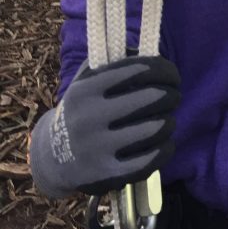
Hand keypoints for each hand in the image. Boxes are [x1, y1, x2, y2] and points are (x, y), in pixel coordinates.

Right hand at [29, 55, 180, 197]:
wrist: (53, 158)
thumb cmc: (82, 110)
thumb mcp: (87, 80)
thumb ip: (117, 61)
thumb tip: (152, 53)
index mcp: (87, 89)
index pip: (139, 70)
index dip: (164, 70)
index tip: (172, 75)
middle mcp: (90, 117)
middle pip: (153, 97)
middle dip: (171, 95)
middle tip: (173, 96)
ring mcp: (98, 148)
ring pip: (156, 128)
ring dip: (169, 121)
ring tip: (167, 120)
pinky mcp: (107, 174)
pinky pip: (150, 160)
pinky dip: (166, 148)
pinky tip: (166, 143)